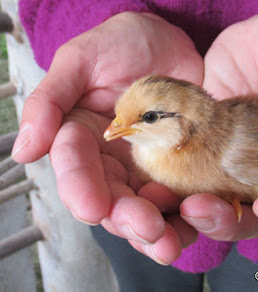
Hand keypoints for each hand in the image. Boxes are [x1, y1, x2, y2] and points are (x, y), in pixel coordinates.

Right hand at [12, 12, 202, 263]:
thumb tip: (25, 150)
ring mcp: (146, 169)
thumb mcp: (81, 61)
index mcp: (81, 140)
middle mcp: (111, 162)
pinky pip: (179, 199)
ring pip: (145, 209)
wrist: (168, 44)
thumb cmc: (121, 44)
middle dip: (128, 219)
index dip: (82, 191)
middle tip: (147, 227)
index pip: (76, 171)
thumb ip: (51, 101)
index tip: (93, 208)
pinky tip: (194, 225)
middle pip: (113, 201)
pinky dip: (185, 216)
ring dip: (158, 231)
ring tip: (170, 241)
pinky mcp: (178, 169)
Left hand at [180, 7, 257, 240]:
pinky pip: (185, 171)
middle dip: (228, 218)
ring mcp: (231, 161)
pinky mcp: (201, 147)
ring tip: (177, 202)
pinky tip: (155, 184)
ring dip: (196, 207)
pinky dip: (172, 182)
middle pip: (251, 211)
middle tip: (203, 209)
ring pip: (216, 198)